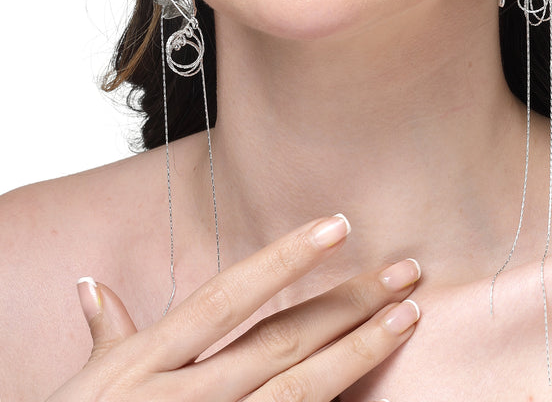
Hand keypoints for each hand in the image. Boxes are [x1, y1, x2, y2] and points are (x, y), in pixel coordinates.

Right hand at [47, 214, 419, 400]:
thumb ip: (106, 333)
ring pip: (298, 392)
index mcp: (148, 363)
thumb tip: (92, 285)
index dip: (284, 259)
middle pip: (280, 341)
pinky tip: (371, 394)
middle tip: (404, 271)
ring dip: (358, 354)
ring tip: (406, 318)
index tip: (336, 225)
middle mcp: (183, 397)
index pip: (229, 298)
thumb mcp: (87, 387)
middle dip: (347, 303)